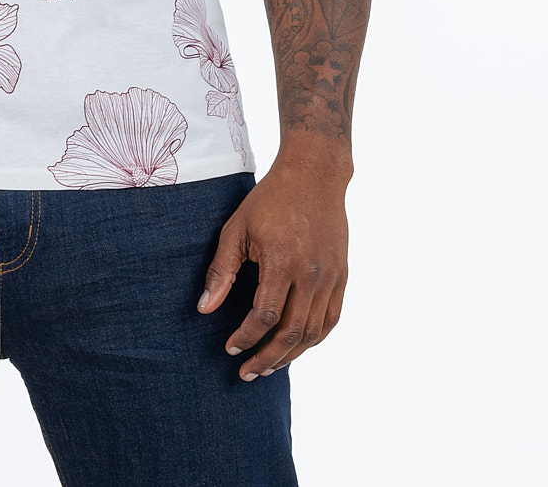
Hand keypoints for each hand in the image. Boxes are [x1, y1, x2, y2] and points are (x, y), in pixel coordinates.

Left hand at [197, 157, 348, 379]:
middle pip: (292, 333)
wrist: (314, 175)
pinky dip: (314, 339)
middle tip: (247, 372)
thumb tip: (205, 310)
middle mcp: (311, 274)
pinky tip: (296, 347)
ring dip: (291, 355)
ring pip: (314, 332)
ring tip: (269, 366)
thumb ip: (222, 271)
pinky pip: (330, 319)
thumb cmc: (269, 200)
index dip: (245, 338)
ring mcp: (331, 277)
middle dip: (267, 358)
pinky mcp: (342, 276)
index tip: (230, 348)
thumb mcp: (237, 228)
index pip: (264, 316)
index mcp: (281, 262)